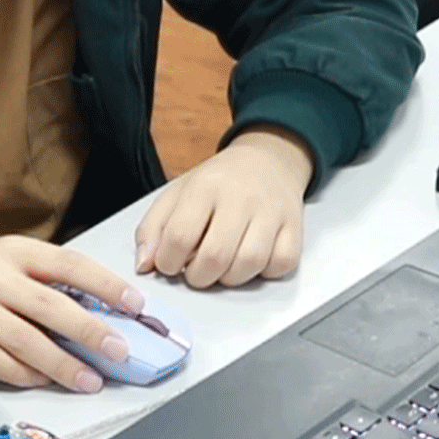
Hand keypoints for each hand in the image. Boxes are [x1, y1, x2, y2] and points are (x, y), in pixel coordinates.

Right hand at [0, 236, 145, 392]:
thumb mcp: (9, 255)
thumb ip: (47, 276)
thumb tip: (99, 305)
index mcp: (15, 251)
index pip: (69, 264)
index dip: (105, 284)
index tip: (134, 303)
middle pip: (49, 306)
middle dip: (89, 331)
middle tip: (117, 350)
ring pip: (25, 341)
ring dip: (62, 364)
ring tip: (90, 379)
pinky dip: (26, 374)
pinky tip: (47, 379)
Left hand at [135, 125, 313, 288]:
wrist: (269, 159)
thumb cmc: (218, 182)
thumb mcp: (177, 193)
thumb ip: (153, 228)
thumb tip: (144, 265)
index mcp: (205, 187)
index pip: (180, 236)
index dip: (168, 262)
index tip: (170, 263)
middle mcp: (240, 198)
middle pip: (215, 256)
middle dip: (198, 277)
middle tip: (195, 271)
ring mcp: (271, 213)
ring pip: (249, 264)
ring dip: (228, 278)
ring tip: (221, 267)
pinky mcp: (294, 228)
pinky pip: (280, 265)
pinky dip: (263, 273)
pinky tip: (251, 260)